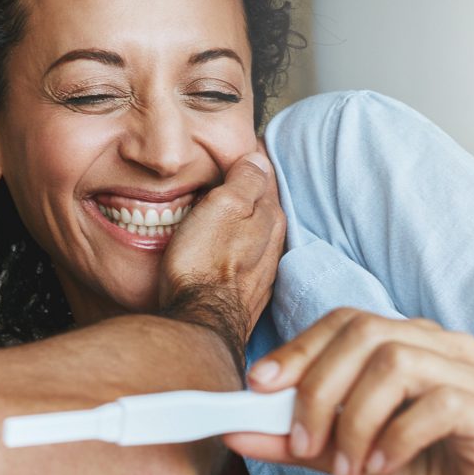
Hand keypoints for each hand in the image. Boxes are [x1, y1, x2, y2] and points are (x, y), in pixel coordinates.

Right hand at [159, 149, 285, 363]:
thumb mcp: (222, 207)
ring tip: (225, 211)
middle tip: (231, 175)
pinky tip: (223, 251)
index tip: (238, 152)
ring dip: (244, 222)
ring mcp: (262, 272)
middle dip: (250, 192)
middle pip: (264, 206)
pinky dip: (237, 249)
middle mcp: (273, 244)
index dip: (250, 162)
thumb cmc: (204, 264)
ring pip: (256, 235)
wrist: (199, 323)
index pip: (266, 177)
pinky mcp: (247, 294)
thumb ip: (244, 180)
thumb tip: (258, 158)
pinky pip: (246, 261)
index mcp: (270, 216)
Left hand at [226, 308, 473, 474]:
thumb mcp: (337, 458)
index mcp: (405, 345)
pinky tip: (381, 468)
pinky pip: (439, 405)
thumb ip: (290, 439)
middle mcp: (441, 350)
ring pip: (397, 364)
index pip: (344, 322)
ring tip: (346, 467)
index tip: (259, 388)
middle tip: (303, 443)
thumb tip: (232, 430)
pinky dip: (396, 438)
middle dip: (319, 388)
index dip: (298, 349)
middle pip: (366, 334)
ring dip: (356, 420)